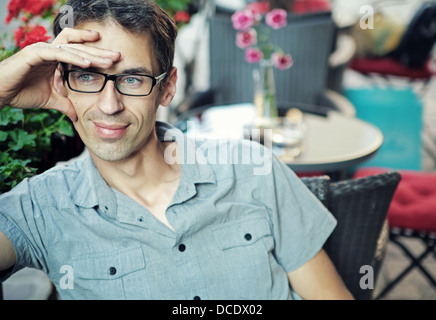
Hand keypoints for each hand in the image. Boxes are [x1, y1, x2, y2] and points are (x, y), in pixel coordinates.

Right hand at [0, 28, 119, 120]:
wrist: (0, 93)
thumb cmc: (22, 92)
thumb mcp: (52, 100)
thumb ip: (67, 105)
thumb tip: (79, 118)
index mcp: (57, 59)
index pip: (81, 52)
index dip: (97, 55)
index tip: (115, 62)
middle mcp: (51, 51)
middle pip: (81, 48)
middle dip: (100, 52)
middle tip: (119, 57)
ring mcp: (43, 50)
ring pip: (72, 48)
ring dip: (92, 54)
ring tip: (109, 60)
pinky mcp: (34, 53)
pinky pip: (57, 53)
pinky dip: (74, 58)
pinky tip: (88, 64)